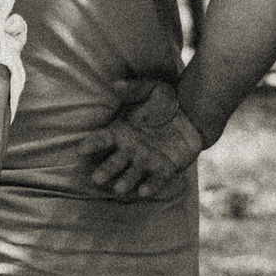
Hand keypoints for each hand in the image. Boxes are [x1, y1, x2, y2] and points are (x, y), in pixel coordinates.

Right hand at [76, 80, 208, 199]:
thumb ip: (134, 88)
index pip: (102, 140)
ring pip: (133, 174)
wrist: (194, 114)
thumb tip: (115, 84)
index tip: (81, 150)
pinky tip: (144, 191)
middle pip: (114, 163)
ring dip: (125, 182)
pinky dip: (150, 187)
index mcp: (121, 133)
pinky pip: (156, 180)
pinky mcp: (165, 169)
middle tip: (96, 178)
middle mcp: (130, 150)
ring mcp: (147, 161)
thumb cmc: (166, 101)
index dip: (91, 145)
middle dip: (106, 171)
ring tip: (119, 188)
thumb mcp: (151, 88)